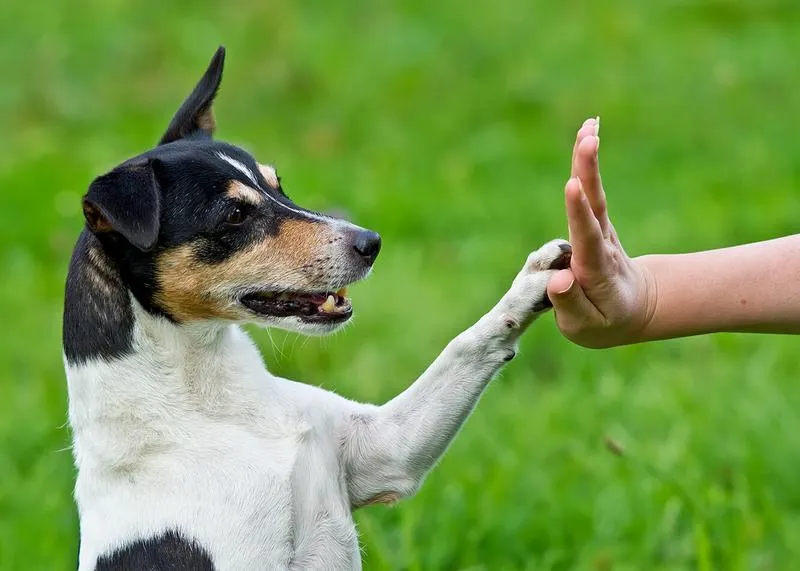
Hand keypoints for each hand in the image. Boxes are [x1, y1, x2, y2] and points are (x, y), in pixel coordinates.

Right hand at [546, 118, 656, 347]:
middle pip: (595, 206)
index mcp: (596, 271)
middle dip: (589, 173)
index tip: (573, 186)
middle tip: (588, 140)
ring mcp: (601, 230)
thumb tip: (559, 278)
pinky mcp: (596, 222)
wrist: (635, 308)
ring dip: (589, 160)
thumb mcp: (586, 328)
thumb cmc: (605, 322)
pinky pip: (590, 190)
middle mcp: (601, 245)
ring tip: (588, 126)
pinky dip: (587, 163)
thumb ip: (571, 305)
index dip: (578, 213)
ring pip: (594, 193)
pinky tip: (587, 132)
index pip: (587, 239)